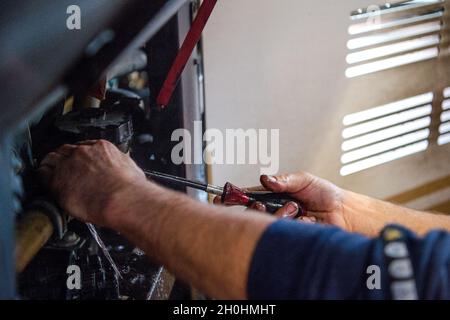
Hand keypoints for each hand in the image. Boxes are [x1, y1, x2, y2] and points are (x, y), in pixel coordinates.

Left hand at [38, 140, 147, 227]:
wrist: (123, 199)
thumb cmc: (131, 189)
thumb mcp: (132, 169)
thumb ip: (120, 165)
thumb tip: (122, 169)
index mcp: (102, 148)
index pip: (85, 147)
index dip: (81, 157)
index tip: (82, 164)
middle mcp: (84, 152)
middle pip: (66, 150)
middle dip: (66, 159)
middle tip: (67, 171)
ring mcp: (69, 164)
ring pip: (52, 159)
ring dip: (52, 166)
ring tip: (53, 175)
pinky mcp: (58, 179)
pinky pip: (43, 173)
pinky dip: (43, 177)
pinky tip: (46, 183)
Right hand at [214, 172, 348, 229]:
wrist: (343, 212)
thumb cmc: (325, 193)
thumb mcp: (303, 179)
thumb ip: (283, 180)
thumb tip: (266, 179)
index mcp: (273, 194)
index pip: (248, 196)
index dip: (233, 198)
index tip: (221, 199)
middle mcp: (275, 209)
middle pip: (253, 212)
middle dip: (257, 208)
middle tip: (263, 205)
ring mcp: (282, 223)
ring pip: (268, 223)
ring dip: (281, 214)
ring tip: (297, 209)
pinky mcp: (290, 235)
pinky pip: (284, 231)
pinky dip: (297, 223)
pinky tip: (307, 220)